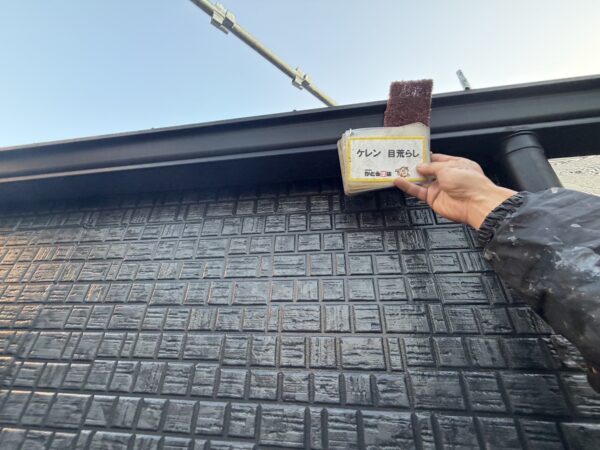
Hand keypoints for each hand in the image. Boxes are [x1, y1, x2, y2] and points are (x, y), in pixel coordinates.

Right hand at [394, 153, 515, 228]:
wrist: (474, 203)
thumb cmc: (468, 182)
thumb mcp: (448, 167)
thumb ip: (431, 167)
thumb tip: (420, 166)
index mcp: (455, 164)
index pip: (438, 159)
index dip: (426, 156)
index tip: (414, 153)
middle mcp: (447, 176)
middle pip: (428, 170)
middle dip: (416, 166)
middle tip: (403, 160)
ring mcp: (439, 188)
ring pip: (421, 181)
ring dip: (409, 176)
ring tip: (397, 169)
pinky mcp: (432, 199)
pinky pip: (417, 191)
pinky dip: (407, 186)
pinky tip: (399, 181)